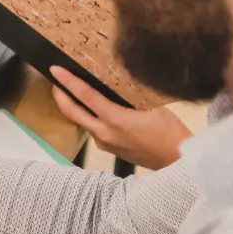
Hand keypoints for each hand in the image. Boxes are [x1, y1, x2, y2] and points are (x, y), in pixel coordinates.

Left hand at [51, 66, 189, 170]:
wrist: (177, 163)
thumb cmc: (170, 133)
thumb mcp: (154, 106)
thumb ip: (133, 95)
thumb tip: (119, 81)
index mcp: (115, 120)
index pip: (86, 97)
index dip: (69, 82)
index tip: (56, 70)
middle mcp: (104, 133)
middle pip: (73, 113)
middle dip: (60, 95)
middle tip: (55, 80)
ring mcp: (105, 143)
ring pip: (81, 122)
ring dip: (73, 107)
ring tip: (70, 91)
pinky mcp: (109, 149)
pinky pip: (92, 129)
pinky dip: (87, 116)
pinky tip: (92, 108)